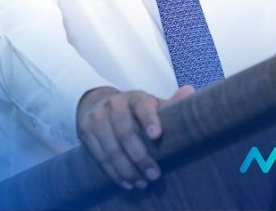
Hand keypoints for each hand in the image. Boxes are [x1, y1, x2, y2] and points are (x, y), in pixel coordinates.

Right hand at [75, 84, 194, 189]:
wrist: (97, 103)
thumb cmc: (134, 109)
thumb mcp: (150, 104)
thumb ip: (170, 103)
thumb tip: (190, 91)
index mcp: (135, 98)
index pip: (142, 107)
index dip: (149, 120)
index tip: (157, 136)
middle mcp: (114, 105)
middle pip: (126, 133)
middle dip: (140, 157)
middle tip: (155, 174)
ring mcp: (97, 118)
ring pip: (112, 149)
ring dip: (128, 170)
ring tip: (142, 182)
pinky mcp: (86, 133)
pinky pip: (100, 157)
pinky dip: (114, 173)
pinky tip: (127, 182)